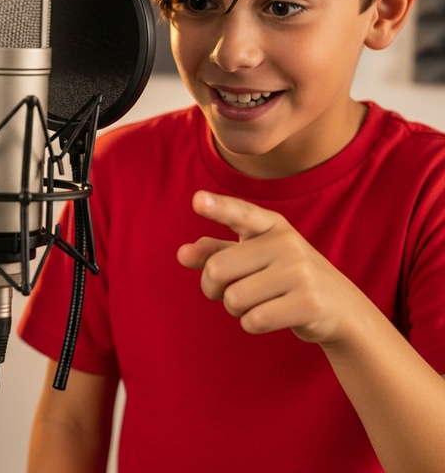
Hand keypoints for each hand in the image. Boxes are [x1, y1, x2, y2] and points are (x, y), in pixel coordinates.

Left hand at [177, 190, 360, 345]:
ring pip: (234, 298)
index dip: (218, 207)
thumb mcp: (253, 256)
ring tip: (257, 302)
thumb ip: (215, 251)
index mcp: (271, 224)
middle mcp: (286, 242)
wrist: (342, 308)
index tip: (197, 200)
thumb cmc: (284, 276)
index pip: (240, 213)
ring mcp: (300, 272)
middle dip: (212, 287)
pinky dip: (252, 323)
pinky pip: (254, 319)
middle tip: (226, 292)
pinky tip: (271, 316)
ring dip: (235, 308)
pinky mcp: (309, 303)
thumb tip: (182, 254)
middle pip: (218, 269)